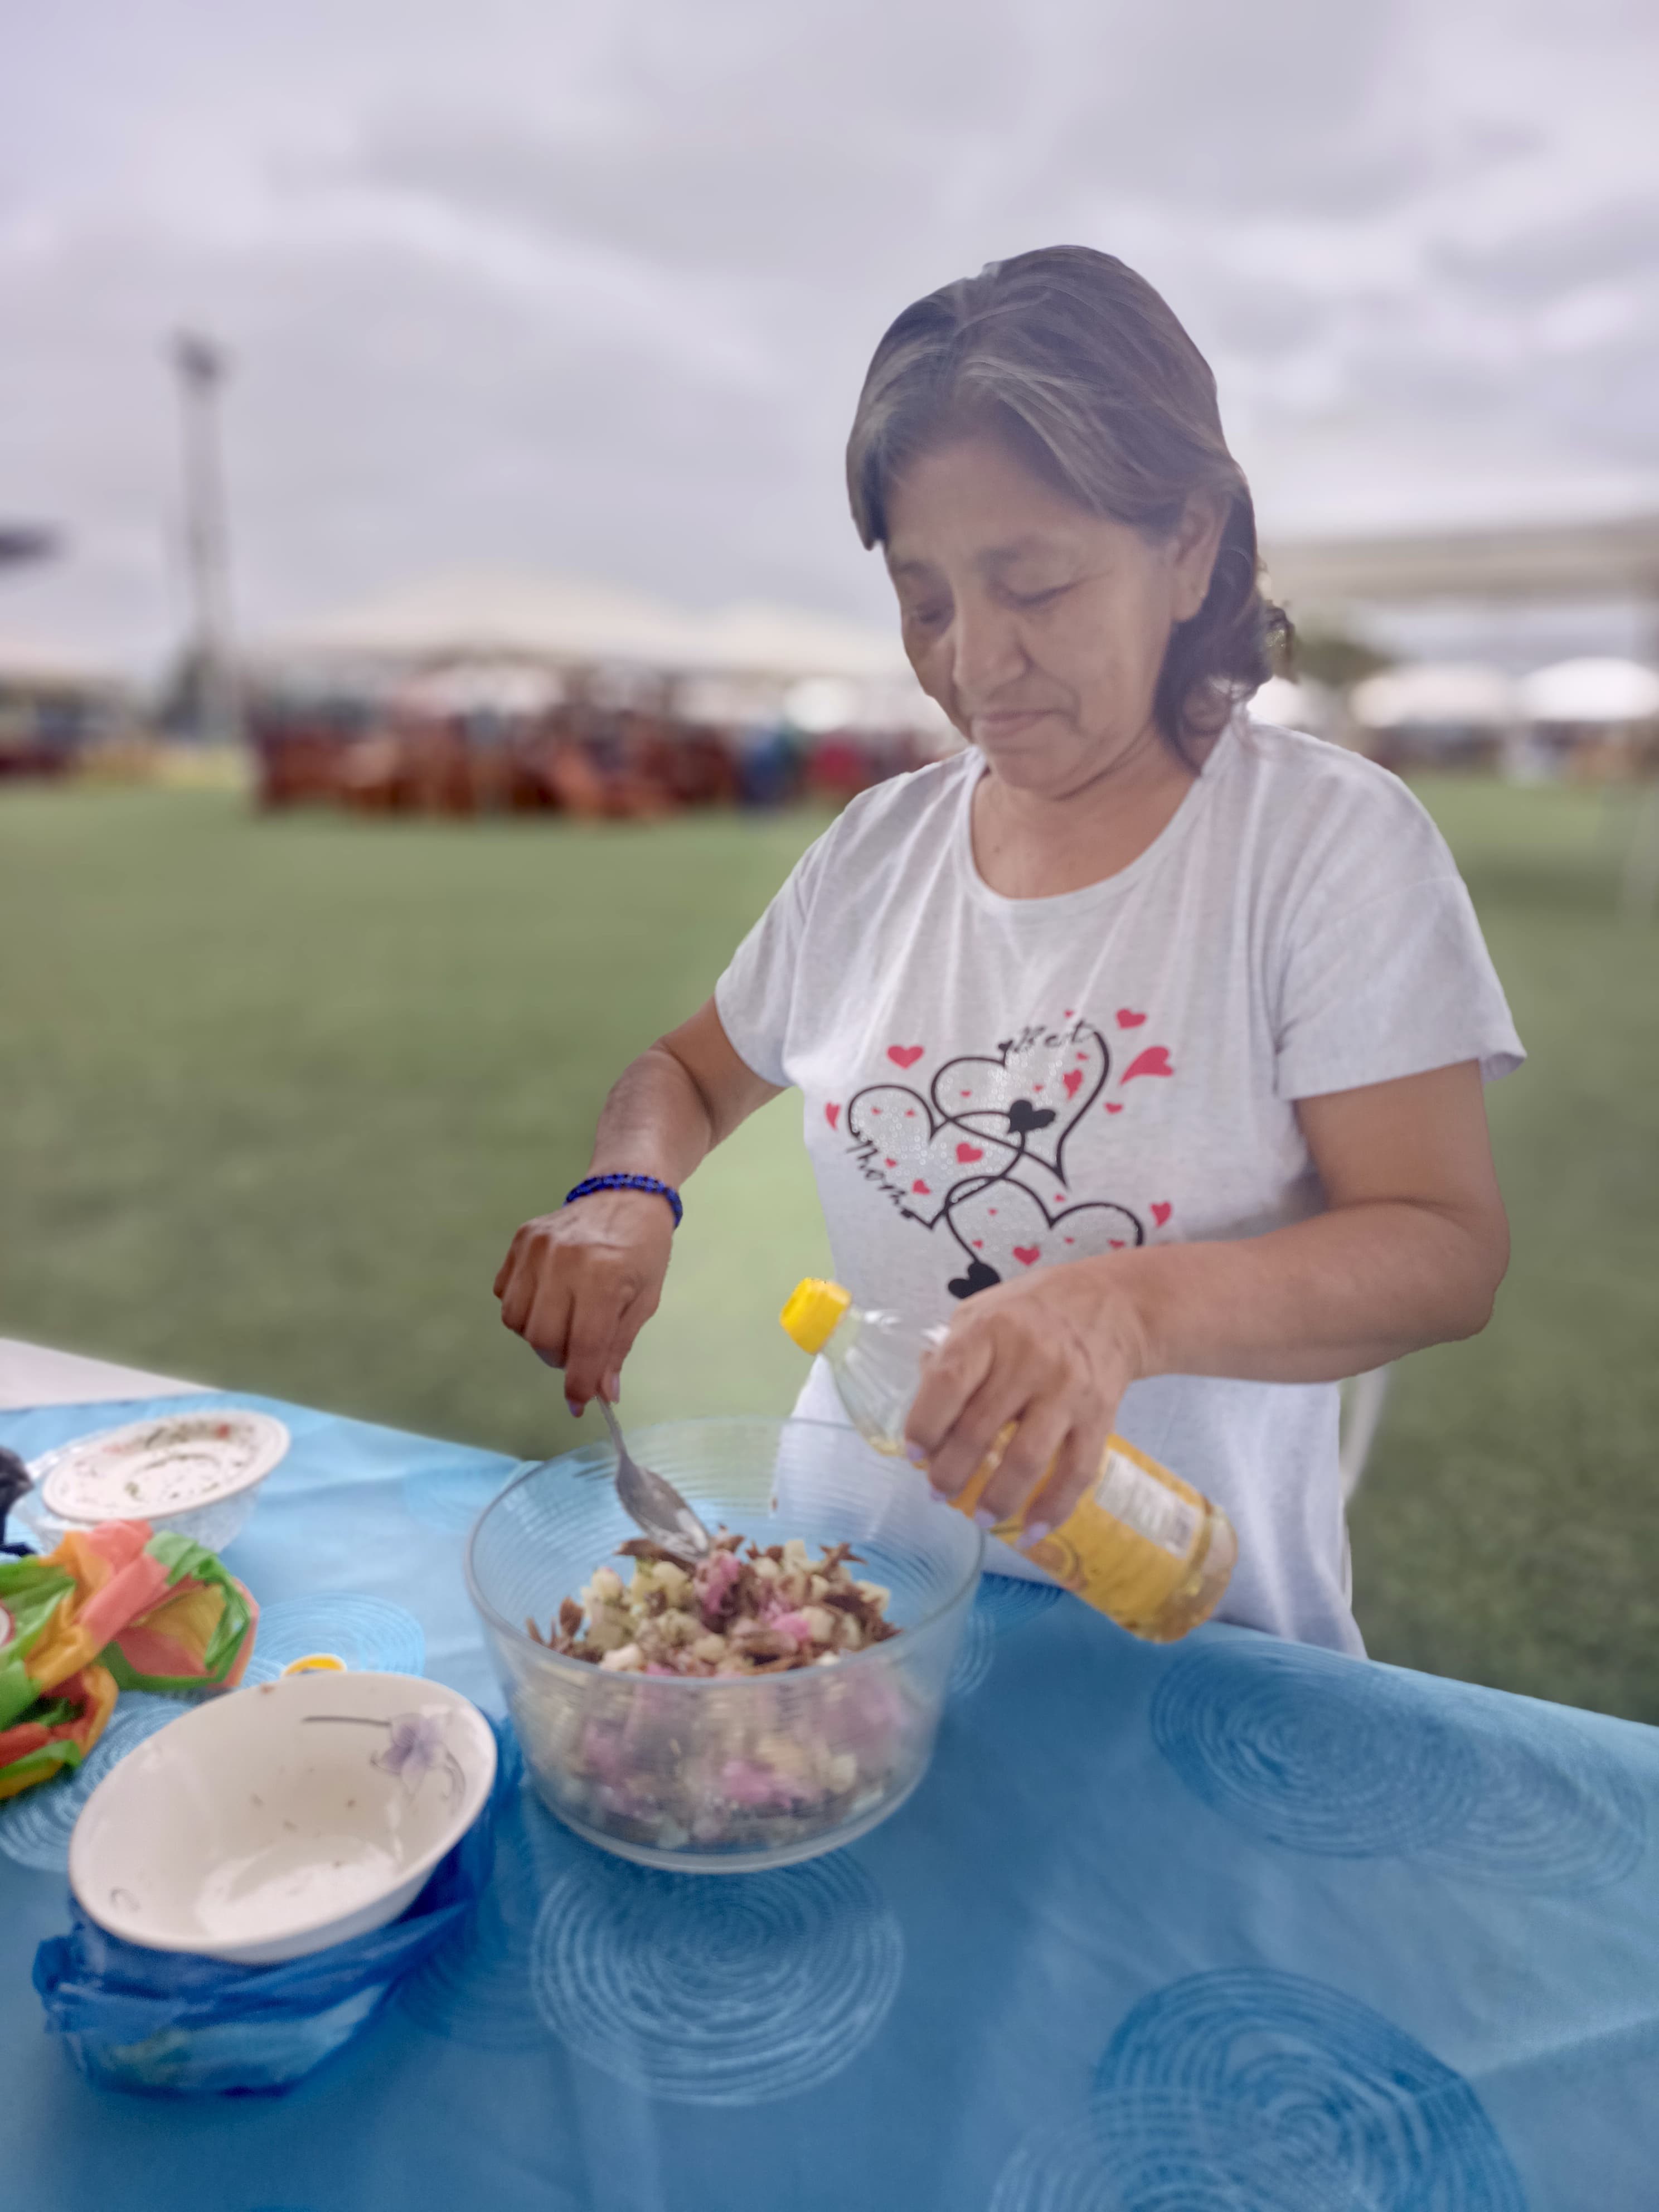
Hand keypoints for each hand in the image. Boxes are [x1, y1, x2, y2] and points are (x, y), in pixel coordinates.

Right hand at [493, 1190, 673, 1408]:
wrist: (627, 1192)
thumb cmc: (645, 1249)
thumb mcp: (644, 1300)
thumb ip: (617, 1347)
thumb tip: (603, 1394)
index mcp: (605, 1277)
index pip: (583, 1347)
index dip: (579, 1384)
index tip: (578, 1404)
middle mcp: (566, 1261)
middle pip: (542, 1339)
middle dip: (560, 1358)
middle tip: (578, 1349)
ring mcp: (537, 1248)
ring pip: (516, 1320)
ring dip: (538, 1334)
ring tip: (564, 1321)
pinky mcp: (521, 1239)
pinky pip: (504, 1293)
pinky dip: (523, 1307)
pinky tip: (548, 1296)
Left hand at [903, 1261, 1147, 1539]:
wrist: (1112, 1304)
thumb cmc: (1033, 1311)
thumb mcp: (982, 1312)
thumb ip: (951, 1357)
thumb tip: (922, 1410)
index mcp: (990, 1331)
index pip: (948, 1383)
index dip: (925, 1424)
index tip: (915, 1453)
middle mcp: (1029, 1361)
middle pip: (980, 1429)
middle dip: (951, 1472)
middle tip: (938, 1492)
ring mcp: (1067, 1391)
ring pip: (1027, 1459)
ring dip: (998, 1498)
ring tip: (980, 1518)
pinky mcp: (1099, 1416)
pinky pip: (1076, 1472)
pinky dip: (1053, 1508)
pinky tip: (1031, 1530)